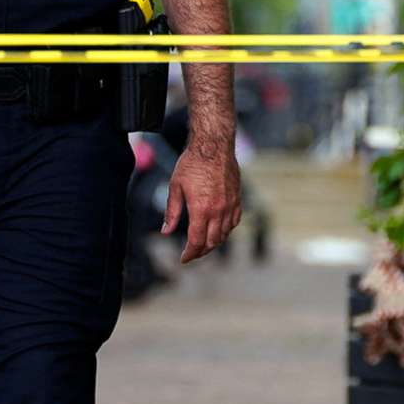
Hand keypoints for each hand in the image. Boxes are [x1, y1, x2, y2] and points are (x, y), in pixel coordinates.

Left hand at [163, 137, 241, 262]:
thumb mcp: (175, 187)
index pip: (196, 242)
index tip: (184, 259)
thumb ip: (171, 212)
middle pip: (211, 242)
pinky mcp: (237, 199)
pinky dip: (226, 230)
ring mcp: (230, 205)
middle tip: (192, 254)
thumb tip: (166, 231)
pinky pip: (234, 222)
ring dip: (213, 243)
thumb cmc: (192, 163)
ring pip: (224, 234)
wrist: (214, 145)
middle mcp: (218, 211)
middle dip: (200, 251)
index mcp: (201, 210)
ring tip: (203, 244)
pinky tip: (219, 230)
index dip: (190, 254)